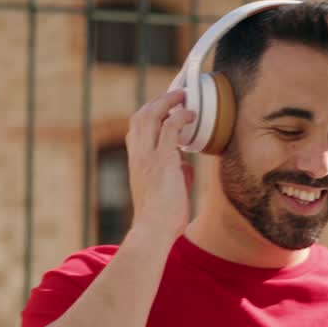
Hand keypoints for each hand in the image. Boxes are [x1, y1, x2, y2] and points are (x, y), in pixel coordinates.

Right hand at [123, 88, 196, 238]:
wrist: (153, 230)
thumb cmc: (162, 217)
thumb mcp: (168, 190)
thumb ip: (175, 173)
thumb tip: (186, 164)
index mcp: (136, 162)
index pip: (136, 129)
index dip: (149, 114)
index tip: (165, 109)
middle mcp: (138, 155)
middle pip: (140, 116)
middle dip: (158, 101)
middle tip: (176, 95)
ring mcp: (148, 156)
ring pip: (151, 115)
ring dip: (167, 101)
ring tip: (183, 96)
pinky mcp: (162, 160)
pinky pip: (170, 127)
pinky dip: (181, 116)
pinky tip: (192, 115)